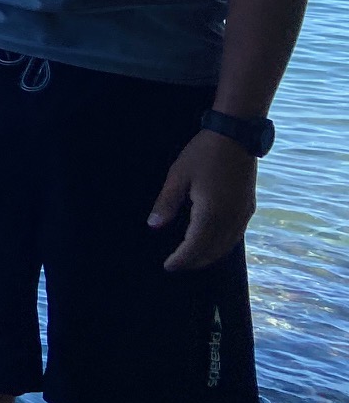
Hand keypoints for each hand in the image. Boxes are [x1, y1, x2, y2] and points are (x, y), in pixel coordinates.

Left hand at [148, 129, 257, 271]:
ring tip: (192, 258)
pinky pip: (236, 236)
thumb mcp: (178, 176)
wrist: (236, 137)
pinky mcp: (249, 208)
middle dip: (195, 262)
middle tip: (177, 265)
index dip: (181, 259)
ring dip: (209, 256)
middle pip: (213, 251)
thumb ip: (166, 203)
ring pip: (227, 246)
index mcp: (211, 214)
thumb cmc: (203, 154)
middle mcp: (231, 220)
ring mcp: (243, 215)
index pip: (195, 247)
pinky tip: (212, 243)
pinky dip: (222, 246)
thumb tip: (154, 226)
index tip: (168, 266)